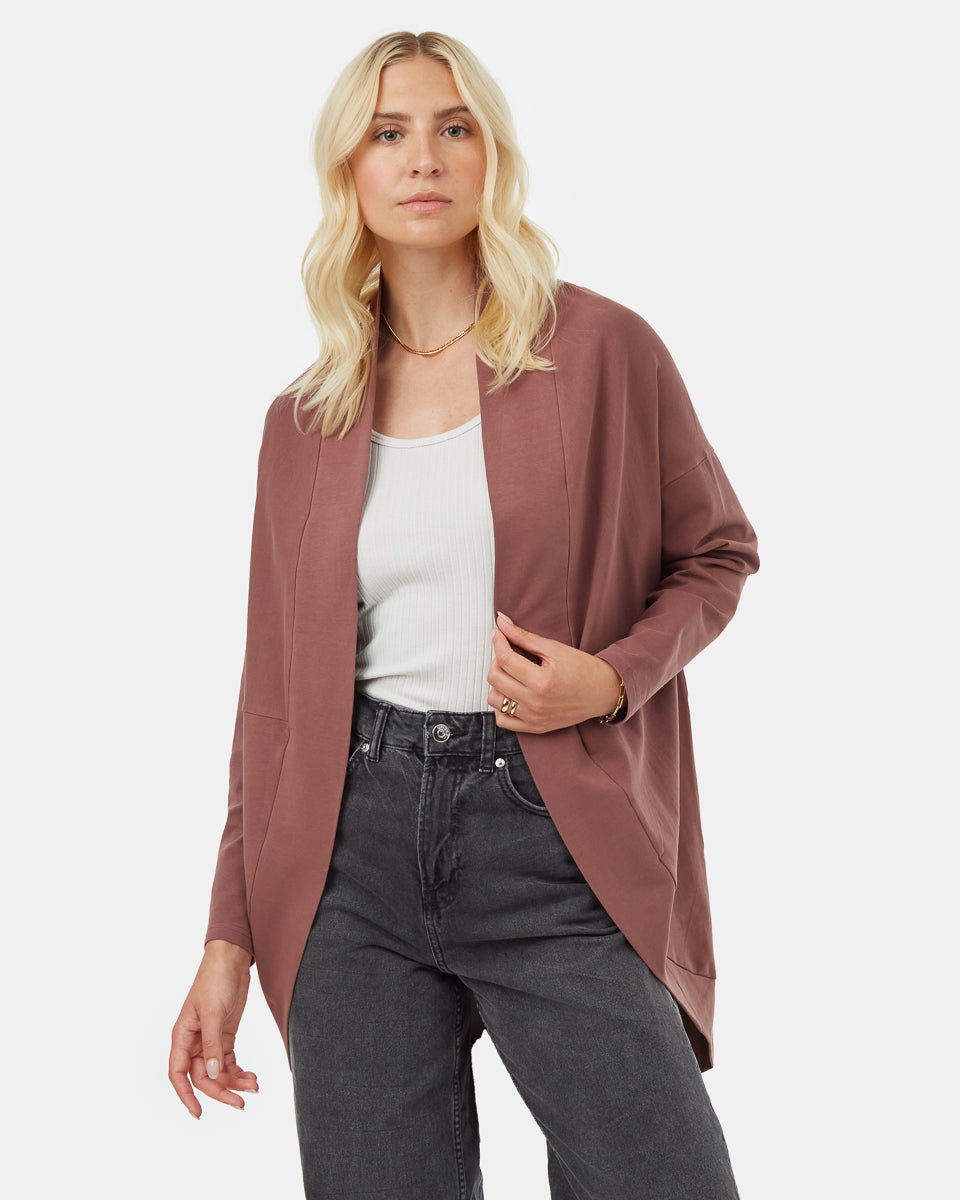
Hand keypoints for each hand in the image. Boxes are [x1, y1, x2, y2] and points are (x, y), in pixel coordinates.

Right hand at [169, 940, 258, 1118]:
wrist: (232, 958)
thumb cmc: (215, 980)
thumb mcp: (213, 1012)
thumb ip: (211, 1045)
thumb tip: (210, 1075)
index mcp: (182, 1036)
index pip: (178, 1074)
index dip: (186, 1096)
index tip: (199, 1113)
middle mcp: (193, 1042)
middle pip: (202, 1077)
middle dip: (221, 1091)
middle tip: (241, 1104)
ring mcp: (210, 1041)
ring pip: (218, 1072)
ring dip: (234, 1083)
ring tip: (254, 1086)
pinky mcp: (225, 1037)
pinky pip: (229, 1062)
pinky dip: (239, 1072)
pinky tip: (252, 1078)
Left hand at [486, 611, 623, 732]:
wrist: (603, 692)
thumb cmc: (583, 668)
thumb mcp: (554, 649)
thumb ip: (524, 637)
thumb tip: (501, 621)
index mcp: (542, 681)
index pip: (505, 658)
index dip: (498, 641)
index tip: (499, 633)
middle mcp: (535, 702)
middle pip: (495, 678)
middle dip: (496, 660)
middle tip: (507, 652)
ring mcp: (534, 717)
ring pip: (494, 699)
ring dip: (497, 683)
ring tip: (511, 673)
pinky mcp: (535, 727)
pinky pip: (503, 720)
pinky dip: (501, 706)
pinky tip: (511, 693)